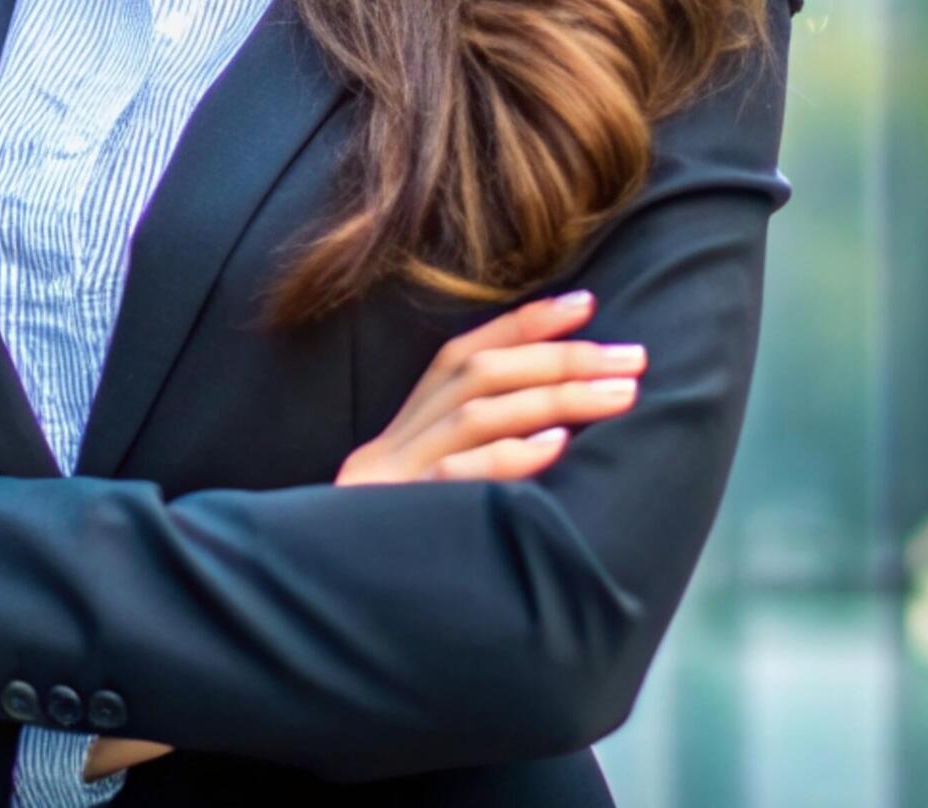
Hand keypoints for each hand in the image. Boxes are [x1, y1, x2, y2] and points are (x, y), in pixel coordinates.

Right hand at [73, 291, 642, 783]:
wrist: (290, 624)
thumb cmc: (375, 567)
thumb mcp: (419, 508)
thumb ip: (465, 466)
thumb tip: (554, 440)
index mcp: (399, 436)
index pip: (462, 355)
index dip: (525, 322)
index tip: (588, 302)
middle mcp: (391, 447)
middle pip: (480, 376)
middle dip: (565, 361)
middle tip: (636, 358)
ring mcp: (388, 482)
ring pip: (475, 415)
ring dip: (557, 398)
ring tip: (620, 392)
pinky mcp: (391, 522)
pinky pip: (452, 481)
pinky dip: (507, 458)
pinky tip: (556, 449)